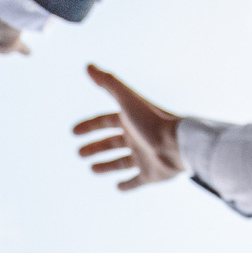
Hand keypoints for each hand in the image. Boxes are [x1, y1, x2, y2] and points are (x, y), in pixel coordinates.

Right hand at [72, 66, 184, 189]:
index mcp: (131, 120)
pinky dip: (127, 185)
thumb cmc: (152, 121)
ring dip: (107, 165)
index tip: (73, 132)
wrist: (178, 144)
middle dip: (96, 147)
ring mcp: (145, 157)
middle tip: (79, 153)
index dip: (89, 126)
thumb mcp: (127, 100)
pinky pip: (137, 181)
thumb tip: (88, 65)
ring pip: (122, 162)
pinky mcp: (152, 175)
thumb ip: (108, 82)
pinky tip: (118, 187)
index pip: (106, 121)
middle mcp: (137, 138)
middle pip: (112, 142)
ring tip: (93, 169)